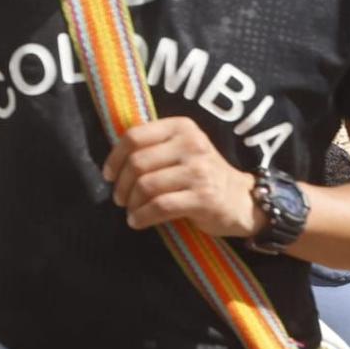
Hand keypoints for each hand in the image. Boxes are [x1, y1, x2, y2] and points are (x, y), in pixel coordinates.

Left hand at [102, 116, 260, 235]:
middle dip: (121, 184)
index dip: (114, 157)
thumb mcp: (181, 149)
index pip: (135, 136)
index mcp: (182, 127)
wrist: (241, 200)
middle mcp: (192, 144)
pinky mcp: (204, 197)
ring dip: (131, 202)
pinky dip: (142, 216)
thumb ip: (153, 147)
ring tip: (130, 210)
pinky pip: (160, 206)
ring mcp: (200, 171)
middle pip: (137, 162)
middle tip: (119, 198)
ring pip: (147, 185)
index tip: (108, 174)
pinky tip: (137, 221)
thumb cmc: (200, 174)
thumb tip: (112, 162)